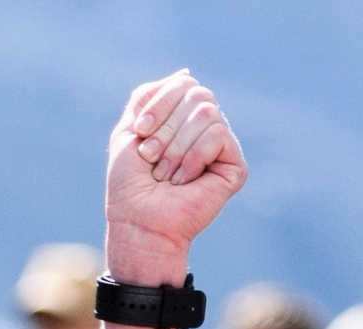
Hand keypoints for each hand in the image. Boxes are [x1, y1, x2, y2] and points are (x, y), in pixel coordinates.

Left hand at [104, 71, 246, 282]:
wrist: (138, 221)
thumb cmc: (130, 184)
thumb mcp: (128, 132)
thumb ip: (148, 98)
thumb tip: (184, 74)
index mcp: (181, 119)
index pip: (183, 84)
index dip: (159, 105)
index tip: (140, 132)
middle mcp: (205, 128)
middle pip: (197, 94)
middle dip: (165, 127)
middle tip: (151, 158)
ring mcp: (221, 146)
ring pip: (207, 112)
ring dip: (176, 146)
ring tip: (166, 174)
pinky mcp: (234, 164)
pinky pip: (219, 134)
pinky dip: (193, 156)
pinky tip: (184, 180)